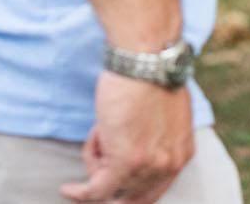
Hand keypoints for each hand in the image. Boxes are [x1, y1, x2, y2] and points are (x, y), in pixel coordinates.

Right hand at [62, 72, 193, 202]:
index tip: (116, 185)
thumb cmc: (151, 74)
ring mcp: (147, 166)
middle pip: (133, 193)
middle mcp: (169, 165)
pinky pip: (96, 189)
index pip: (157, 188)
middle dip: (114, 183)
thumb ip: (158, 137)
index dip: (134, 188)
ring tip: (99, 128)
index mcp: (182, 152)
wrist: (146, 58)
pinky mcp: (123, 162)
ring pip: (109, 183)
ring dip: (95, 160)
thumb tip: (139, 146)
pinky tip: (67, 189)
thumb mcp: (166, 113)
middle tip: (97, 172)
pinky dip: (79, 192)